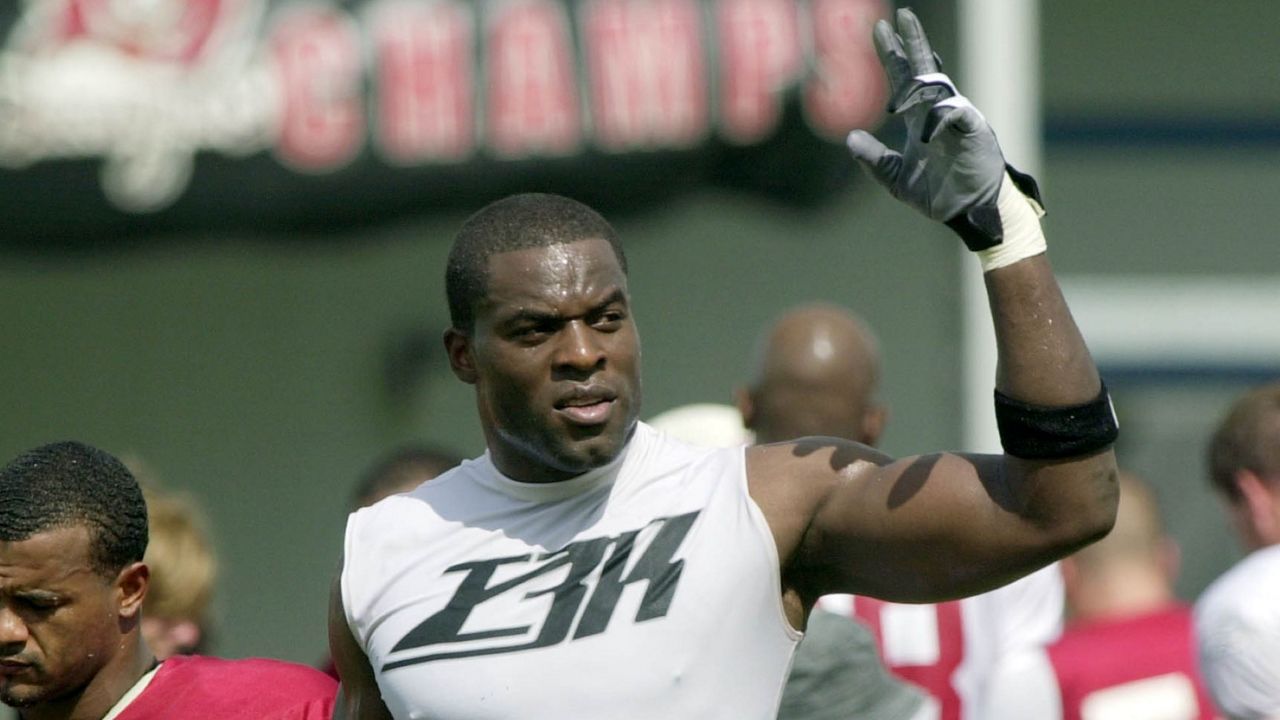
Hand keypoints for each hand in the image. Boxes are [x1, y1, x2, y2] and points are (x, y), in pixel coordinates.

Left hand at [846, 8, 1015, 251]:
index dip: (892, 54)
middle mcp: (938, 112)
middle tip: (901, 15)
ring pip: (939, 87)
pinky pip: (957, 113)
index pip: (904, 78)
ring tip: (901, 67)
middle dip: (913, 42)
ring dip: (919, 78)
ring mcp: (958, 118)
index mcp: (919, 119)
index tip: (880, 29)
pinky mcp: (975, 130)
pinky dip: (939, 118)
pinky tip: (924, 132)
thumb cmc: (938, 193)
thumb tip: (850, 138)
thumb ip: (874, 159)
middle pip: (925, 69)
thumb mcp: (895, 178)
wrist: (969, 212)